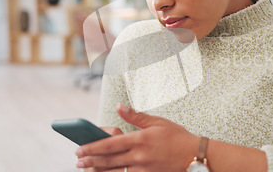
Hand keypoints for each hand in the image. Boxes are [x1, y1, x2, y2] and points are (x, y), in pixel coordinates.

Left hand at [75, 103, 198, 171]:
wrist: (195, 155)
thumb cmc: (177, 137)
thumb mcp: (157, 122)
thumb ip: (135, 116)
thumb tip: (119, 107)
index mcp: (140, 139)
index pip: (110, 144)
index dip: (92, 147)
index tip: (80, 148)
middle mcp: (140, 155)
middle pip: (109, 160)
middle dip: (90, 160)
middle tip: (77, 161)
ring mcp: (143, 168)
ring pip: (115, 171)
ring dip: (99, 171)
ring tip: (86, 170)